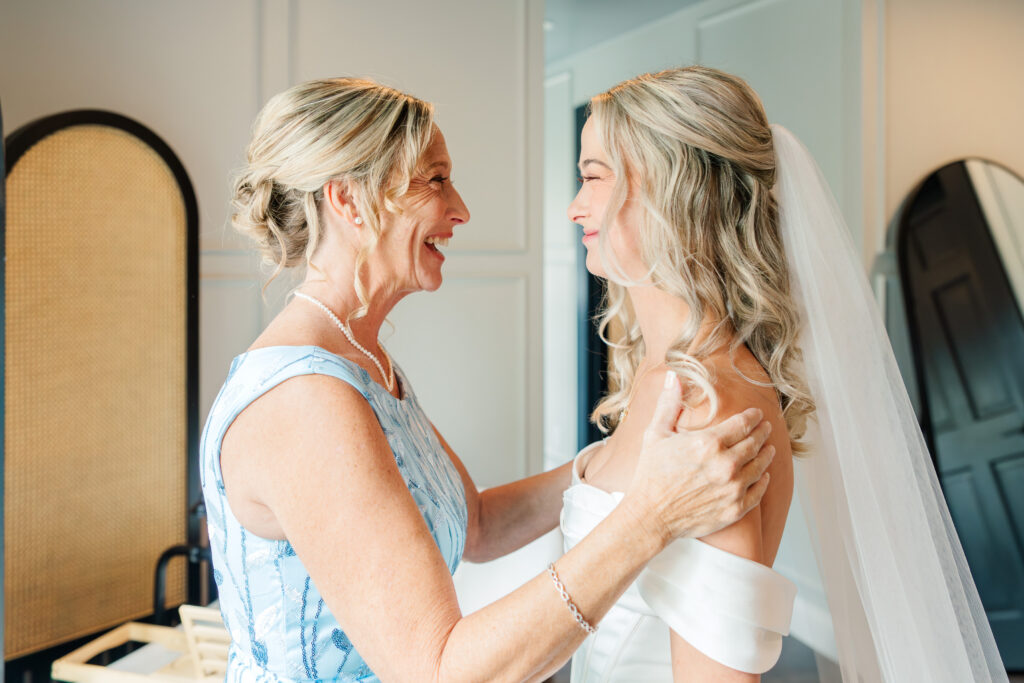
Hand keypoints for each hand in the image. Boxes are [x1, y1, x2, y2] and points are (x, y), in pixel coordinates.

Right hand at [623, 372, 774, 545]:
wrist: (649, 515)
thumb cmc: (650, 475)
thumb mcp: (656, 434)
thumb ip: (669, 403)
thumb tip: (673, 375)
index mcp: (708, 443)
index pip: (742, 424)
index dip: (752, 417)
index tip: (756, 414)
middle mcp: (725, 465)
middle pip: (755, 443)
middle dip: (762, 432)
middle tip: (765, 427)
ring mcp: (732, 489)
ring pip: (760, 466)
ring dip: (766, 454)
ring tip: (768, 448)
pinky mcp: (735, 509)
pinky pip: (758, 492)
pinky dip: (763, 481)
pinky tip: (763, 475)